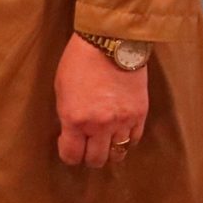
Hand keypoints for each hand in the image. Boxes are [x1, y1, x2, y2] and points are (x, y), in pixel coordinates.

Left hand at [55, 35, 149, 168]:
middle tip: (87, 149)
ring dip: (109, 150)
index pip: (72, 155)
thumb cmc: (79, 61)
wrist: (111, 42)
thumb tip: (71, 133)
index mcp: (75, 118)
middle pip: (96, 160)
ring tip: (104, 142)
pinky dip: (126, 140)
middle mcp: (99, 125)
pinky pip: (134, 140)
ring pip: (117, 153)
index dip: (69, 156)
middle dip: (89, 157)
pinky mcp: (140, 114)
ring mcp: (122, 121)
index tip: (69, 149)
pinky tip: (119, 132)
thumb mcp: (62, 89)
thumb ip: (67, 115)